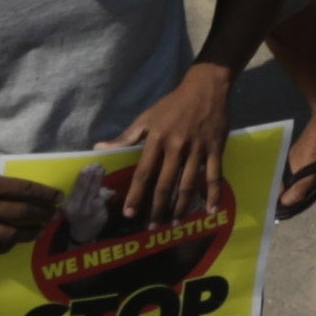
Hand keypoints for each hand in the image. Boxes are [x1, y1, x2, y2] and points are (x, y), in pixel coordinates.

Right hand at [0, 151, 61, 254]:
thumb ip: (3, 171)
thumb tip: (29, 180)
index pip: (24, 190)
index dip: (44, 195)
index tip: (58, 197)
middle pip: (20, 214)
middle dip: (42, 215)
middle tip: (55, 215)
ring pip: (8, 235)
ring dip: (29, 234)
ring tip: (40, 230)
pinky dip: (6, 247)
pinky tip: (16, 242)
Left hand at [109, 62, 238, 227]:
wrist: (206, 88)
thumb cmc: (172, 104)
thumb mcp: (147, 117)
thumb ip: (125, 137)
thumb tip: (99, 148)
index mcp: (157, 139)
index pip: (144, 172)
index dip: (136, 194)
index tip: (130, 213)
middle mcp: (177, 147)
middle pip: (166, 184)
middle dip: (158, 208)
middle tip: (152, 227)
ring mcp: (198, 149)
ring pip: (189, 184)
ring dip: (181, 207)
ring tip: (175, 223)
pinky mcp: (216, 150)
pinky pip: (214, 176)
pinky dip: (213, 194)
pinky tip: (209, 211)